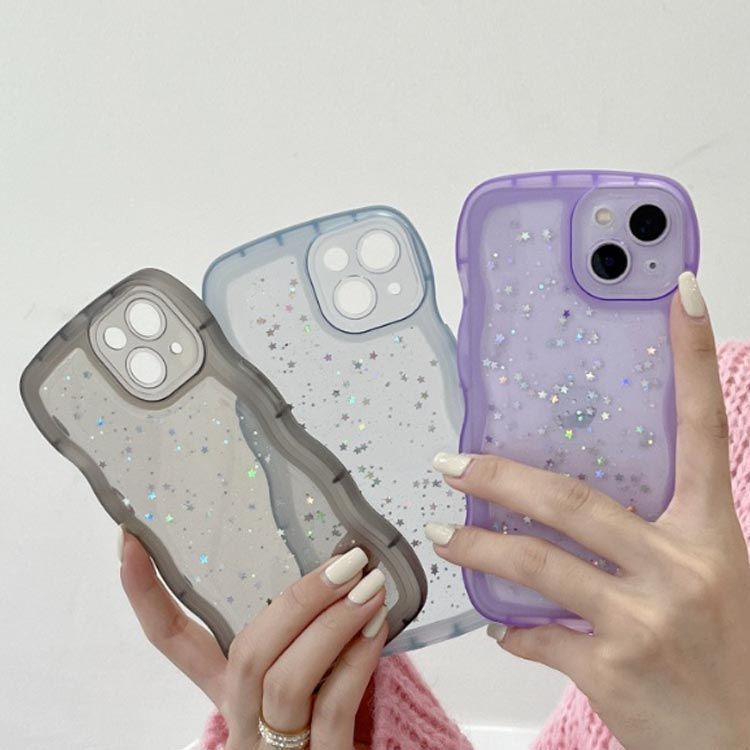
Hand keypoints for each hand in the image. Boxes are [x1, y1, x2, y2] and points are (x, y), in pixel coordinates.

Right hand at [119, 536, 387, 749]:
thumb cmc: (328, 712)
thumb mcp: (305, 669)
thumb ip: (306, 629)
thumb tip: (336, 560)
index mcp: (231, 690)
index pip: (173, 641)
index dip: (148, 594)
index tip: (130, 540)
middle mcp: (242, 721)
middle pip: (245, 654)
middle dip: (296, 601)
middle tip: (345, 560)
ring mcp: (274, 749)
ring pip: (285, 680)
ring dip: (332, 623)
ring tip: (370, 585)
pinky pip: (332, 707)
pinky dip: (357, 660)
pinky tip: (377, 626)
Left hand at [426, 273, 749, 749]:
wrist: (747, 747)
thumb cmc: (727, 655)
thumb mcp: (706, 579)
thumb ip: (649, 539)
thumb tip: (565, 515)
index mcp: (711, 532)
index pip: (701, 427)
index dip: (692, 357)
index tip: (677, 293)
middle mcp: (682, 566)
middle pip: (572, 498)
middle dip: (500, 477)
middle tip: (452, 462)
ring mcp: (645, 617)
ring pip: (537, 562)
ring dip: (478, 549)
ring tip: (443, 532)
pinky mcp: (613, 668)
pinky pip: (537, 634)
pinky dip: (512, 628)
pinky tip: (503, 623)